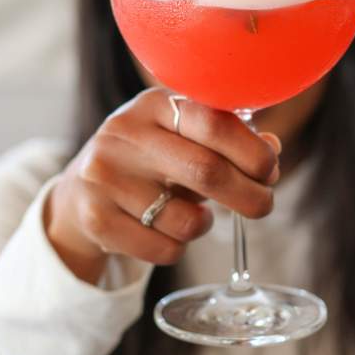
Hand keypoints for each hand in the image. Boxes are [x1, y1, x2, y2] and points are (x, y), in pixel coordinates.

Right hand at [44, 88, 280, 283]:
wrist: (82, 189)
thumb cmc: (152, 159)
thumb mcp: (183, 136)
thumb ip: (229, 139)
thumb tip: (272, 148)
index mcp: (155, 104)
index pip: (215, 122)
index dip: (253, 152)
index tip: (269, 171)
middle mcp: (125, 133)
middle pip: (207, 171)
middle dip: (250, 196)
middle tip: (263, 205)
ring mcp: (105, 176)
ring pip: (186, 220)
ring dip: (205, 225)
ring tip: (195, 215)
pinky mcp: (96, 218)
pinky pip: (164, 249)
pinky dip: (179, 247)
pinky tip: (165, 230)